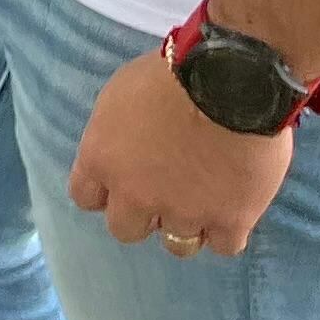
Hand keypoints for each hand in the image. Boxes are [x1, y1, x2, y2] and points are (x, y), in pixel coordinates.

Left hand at [68, 47, 297, 256]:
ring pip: (177, 245)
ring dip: (187, 225)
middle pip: (125, 229)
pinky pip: (223, 246)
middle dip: (143, 214)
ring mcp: (183, 212)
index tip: (122, 182)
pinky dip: (228, 230)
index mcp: (101, 160)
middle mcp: (135, 194)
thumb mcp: (119, 96)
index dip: (105, 193)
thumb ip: (116, 134)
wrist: (228, 80)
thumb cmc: (169, 74)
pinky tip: (234, 208)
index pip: (85, 197)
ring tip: (204, 201)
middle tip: (165, 193)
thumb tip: (125, 149)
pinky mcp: (230, 221)